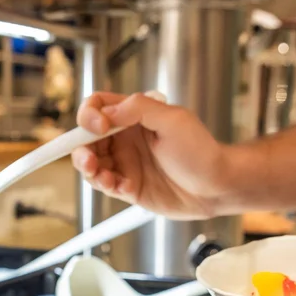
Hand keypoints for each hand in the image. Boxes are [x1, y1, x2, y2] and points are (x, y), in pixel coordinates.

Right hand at [71, 91, 231, 219]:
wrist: (215, 186)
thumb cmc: (201, 151)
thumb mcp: (174, 120)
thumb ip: (139, 108)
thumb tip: (108, 111)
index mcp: (134, 117)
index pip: (98, 107)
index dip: (90, 115)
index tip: (99, 126)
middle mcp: (125, 139)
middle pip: (86, 139)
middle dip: (80, 149)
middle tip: (89, 160)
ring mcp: (125, 164)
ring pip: (91, 164)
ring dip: (90, 170)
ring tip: (104, 178)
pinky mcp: (128, 187)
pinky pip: (106, 186)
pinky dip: (109, 186)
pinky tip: (126, 187)